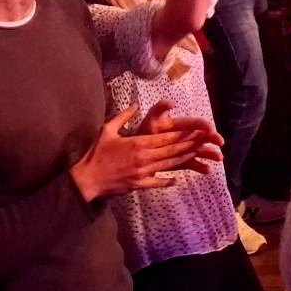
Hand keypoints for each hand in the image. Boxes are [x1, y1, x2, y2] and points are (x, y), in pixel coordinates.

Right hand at [70, 102, 223, 200]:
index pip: (166, 138)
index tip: (196, 130)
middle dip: (189, 145)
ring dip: (183, 159)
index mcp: (138, 143)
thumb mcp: (107, 130)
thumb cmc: (95, 153)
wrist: (86, 178)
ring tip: (196, 155)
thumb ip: (123, 116)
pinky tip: (175, 178)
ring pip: (168, 165)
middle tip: (203, 142)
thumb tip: (134, 105)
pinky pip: (157, 182)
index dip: (182, 134)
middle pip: (171, 150)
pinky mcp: (138, 185)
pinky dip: (167, 180)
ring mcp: (142, 173)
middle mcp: (144, 158)